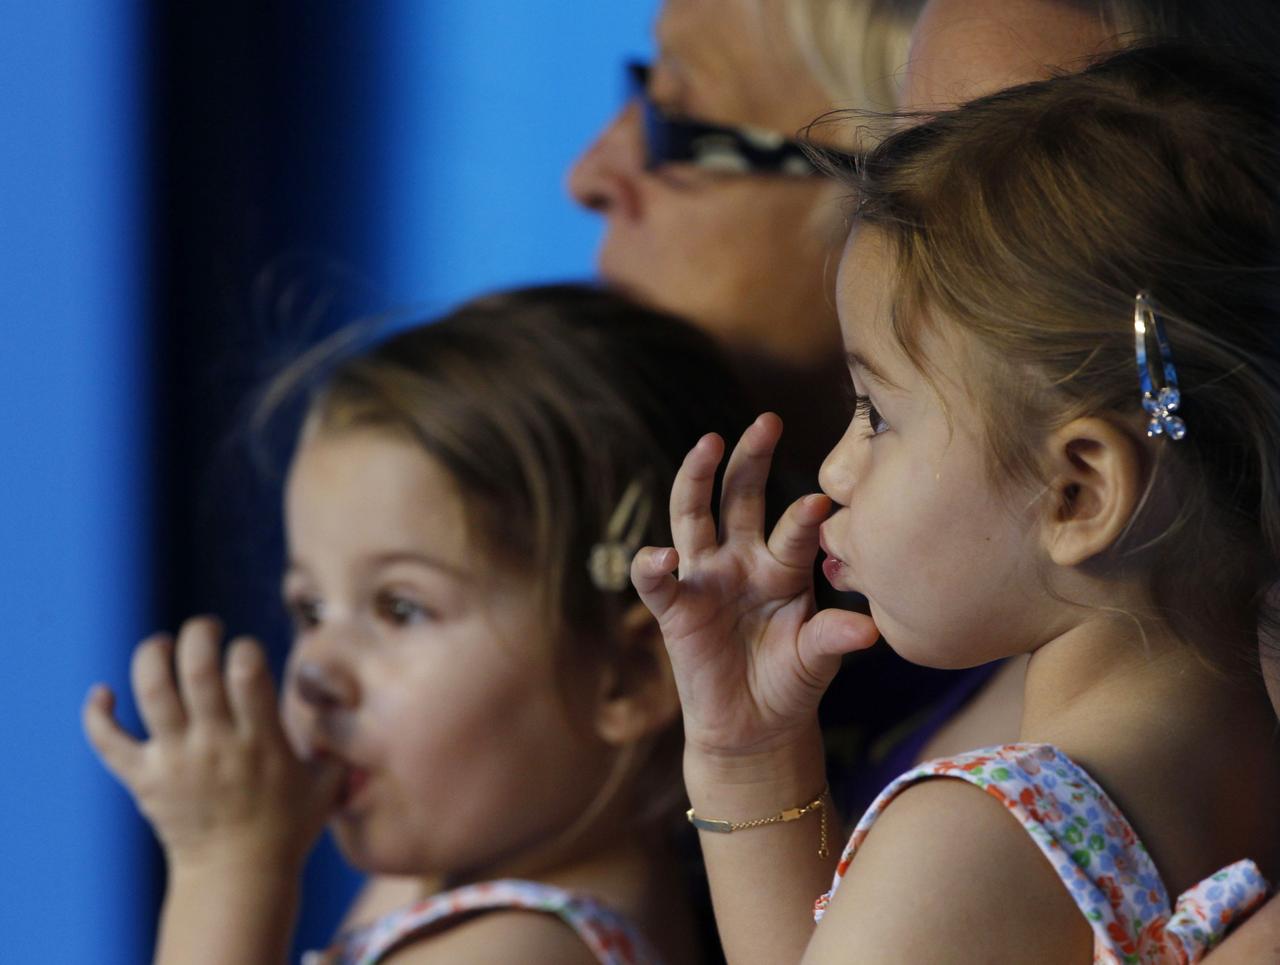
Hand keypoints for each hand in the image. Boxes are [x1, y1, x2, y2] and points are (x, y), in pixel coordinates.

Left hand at [83, 617, 342, 875]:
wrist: (237, 879)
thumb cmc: (289, 828)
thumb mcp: (327, 783)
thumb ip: (338, 742)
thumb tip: (350, 702)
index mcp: (260, 740)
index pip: (247, 669)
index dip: (245, 647)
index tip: (247, 653)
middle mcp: (215, 744)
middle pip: (196, 668)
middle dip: (200, 633)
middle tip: (207, 630)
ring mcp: (175, 761)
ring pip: (151, 691)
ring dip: (152, 656)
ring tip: (163, 647)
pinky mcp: (143, 779)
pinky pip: (108, 740)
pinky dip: (98, 712)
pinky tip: (103, 693)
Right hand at [631, 414, 878, 766]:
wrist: (755, 728)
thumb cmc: (791, 683)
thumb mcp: (817, 659)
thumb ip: (835, 638)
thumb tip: (871, 628)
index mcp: (784, 567)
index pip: (795, 530)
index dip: (805, 516)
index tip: (821, 502)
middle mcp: (742, 562)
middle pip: (740, 496)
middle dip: (751, 458)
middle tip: (768, 422)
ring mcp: (705, 579)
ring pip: (694, 517)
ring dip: (696, 479)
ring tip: (708, 444)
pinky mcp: (675, 609)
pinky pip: (657, 581)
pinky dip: (653, 565)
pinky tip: (662, 556)